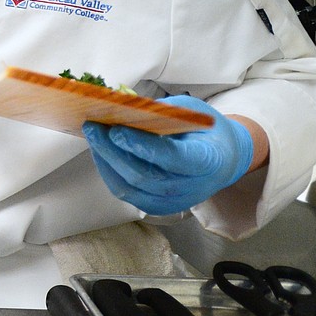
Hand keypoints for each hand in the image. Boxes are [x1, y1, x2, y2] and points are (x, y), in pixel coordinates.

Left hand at [82, 95, 253, 214]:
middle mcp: (193, 188)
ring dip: (105, 161)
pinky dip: (110, 171)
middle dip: (112, 151)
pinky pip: (127, 192)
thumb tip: (120, 106)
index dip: (141, 145)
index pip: (172, 157)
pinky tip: (102, 152)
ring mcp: (175, 203)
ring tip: (93, 136)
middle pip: (143, 176)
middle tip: (92, 128)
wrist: (224, 159)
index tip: (116, 129)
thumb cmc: (206, 130)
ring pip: (130, 187)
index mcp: (209, 161)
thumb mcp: (191, 111)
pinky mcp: (158, 208)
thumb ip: (160, 111)